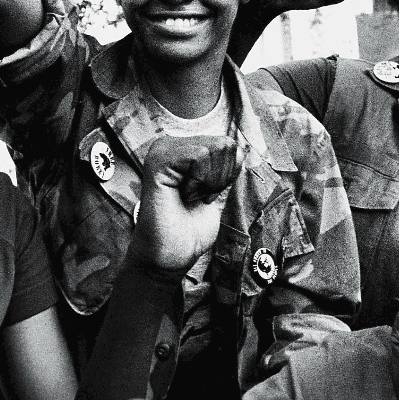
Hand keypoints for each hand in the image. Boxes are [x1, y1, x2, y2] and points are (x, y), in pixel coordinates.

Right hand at [130, 136, 240, 270]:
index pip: (227, 144)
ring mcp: (161, 151)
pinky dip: (200, 181)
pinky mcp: (157, 161)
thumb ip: (225, 169)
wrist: (172, 256)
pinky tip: (183, 196)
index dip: (226, 175)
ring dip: (209, 182)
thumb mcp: (216, 192)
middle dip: (219, 177)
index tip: (205, 196)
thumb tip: (241, 149)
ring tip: (188, 197)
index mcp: (182, 149)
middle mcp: (169, 145)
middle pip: (223, 143)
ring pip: (213, 148)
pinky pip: (199, 156)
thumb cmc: (190, 229)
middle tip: (196, 198)